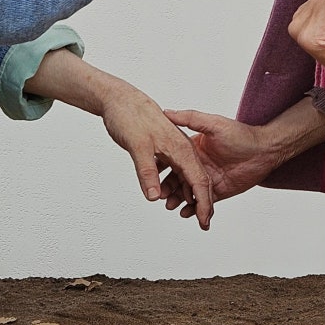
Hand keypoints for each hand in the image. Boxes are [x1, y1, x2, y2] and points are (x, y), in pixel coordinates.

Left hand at [100, 85, 214, 229]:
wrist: (120, 99)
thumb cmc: (130, 117)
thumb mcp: (137, 146)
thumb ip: (146, 171)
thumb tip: (153, 197)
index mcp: (182, 148)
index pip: (199, 180)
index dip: (203, 203)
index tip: (205, 221)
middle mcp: (182, 148)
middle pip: (197, 180)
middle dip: (201, 203)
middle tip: (201, 224)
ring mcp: (174, 148)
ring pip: (186, 176)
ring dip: (186, 195)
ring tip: (182, 212)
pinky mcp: (164, 148)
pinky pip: (175, 170)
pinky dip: (174, 184)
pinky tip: (165, 194)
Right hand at [159, 110, 282, 218]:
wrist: (265, 151)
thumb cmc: (241, 135)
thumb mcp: (214, 124)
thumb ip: (191, 119)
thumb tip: (167, 112)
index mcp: (194, 148)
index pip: (173, 159)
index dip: (162, 168)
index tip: (152, 174)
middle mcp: (199, 164)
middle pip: (177, 179)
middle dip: (167, 189)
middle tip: (161, 196)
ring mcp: (208, 179)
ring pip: (187, 193)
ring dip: (178, 200)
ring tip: (171, 206)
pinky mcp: (218, 191)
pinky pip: (202, 203)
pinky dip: (193, 209)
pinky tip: (187, 213)